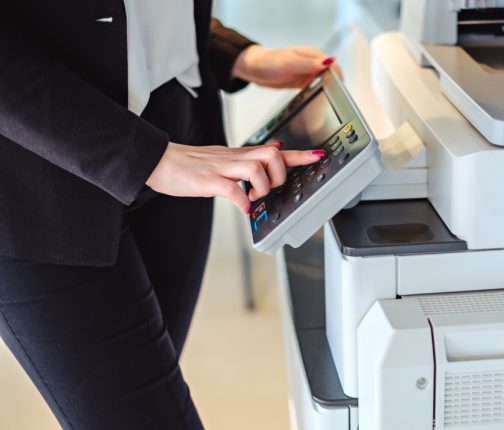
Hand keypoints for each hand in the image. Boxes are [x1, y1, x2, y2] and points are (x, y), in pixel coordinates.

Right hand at [146, 141, 324, 213]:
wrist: (161, 160)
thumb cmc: (192, 164)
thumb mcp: (226, 157)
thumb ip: (250, 157)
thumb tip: (275, 149)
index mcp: (240, 155)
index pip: (276, 150)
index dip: (300, 155)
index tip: (319, 156)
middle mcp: (235, 158)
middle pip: (272, 154)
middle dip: (279, 174)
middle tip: (269, 188)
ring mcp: (221, 168)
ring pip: (256, 168)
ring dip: (261, 187)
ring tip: (252, 198)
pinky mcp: (207, 180)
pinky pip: (232, 189)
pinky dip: (242, 201)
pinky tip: (241, 207)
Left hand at [232, 45, 342, 88]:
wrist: (255, 69)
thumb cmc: (269, 62)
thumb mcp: (290, 62)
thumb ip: (309, 63)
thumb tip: (328, 62)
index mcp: (312, 55)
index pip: (333, 64)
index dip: (338, 75)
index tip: (339, 87)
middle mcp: (312, 62)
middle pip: (332, 73)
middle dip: (336, 83)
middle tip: (336, 97)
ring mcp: (308, 72)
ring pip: (326, 80)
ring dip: (329, 87)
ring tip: (330, 98)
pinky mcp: (304, 81)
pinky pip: (316, 87)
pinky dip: (319, 92)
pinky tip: (318, 97)